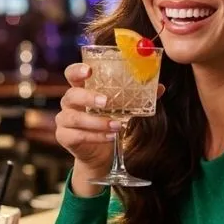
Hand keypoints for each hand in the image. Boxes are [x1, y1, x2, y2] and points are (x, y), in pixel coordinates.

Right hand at [55, 63, 164, 192]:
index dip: (77, 70)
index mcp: (81, 88)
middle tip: (106, 101)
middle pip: (71, 95)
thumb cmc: (109, 122)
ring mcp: (64, 120)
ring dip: (97, 122)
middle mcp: (69, 102)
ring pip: (74, 118)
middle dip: (88, 97)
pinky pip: (78, 136)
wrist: (101, 152)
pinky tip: (111, 137)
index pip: (72, 74)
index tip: (89, 70)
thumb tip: (159, 87)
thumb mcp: (124, 108)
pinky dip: (97, 136)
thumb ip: (138, 97)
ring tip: (117, 125)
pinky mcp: (65, 137)